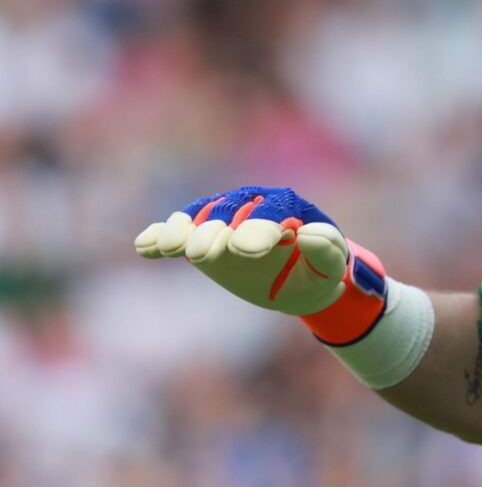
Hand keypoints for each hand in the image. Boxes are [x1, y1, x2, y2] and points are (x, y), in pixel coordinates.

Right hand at [135, 186, 385, 341]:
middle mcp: (251, 205)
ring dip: (185, 230)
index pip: (271, 210)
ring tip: (173, 248)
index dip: (257, 227)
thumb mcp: (332, 266)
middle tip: (200, 255)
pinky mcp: (201, 236)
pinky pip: (177, 232)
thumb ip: (328, 250)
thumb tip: (307, 235)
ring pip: (201, 217)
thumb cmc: (318, 271)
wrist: (296, 281)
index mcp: (287, 206)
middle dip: (215, 230)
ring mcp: (223, 220)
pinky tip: (145, 247)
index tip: (243, 251)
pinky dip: (161, 237)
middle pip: (229, 211)